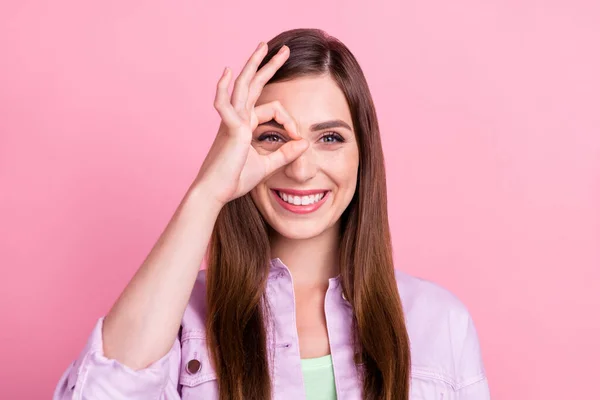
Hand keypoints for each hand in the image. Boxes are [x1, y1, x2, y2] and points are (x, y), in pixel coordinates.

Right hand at [194, 42, 308, 206]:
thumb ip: (285, 154)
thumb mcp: (266, 166)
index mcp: (245, 124)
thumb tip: (305, 143)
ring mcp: (231, 121)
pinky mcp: (229, 129)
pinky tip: (227, 72)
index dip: (290, 121)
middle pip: (253, 84)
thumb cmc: (234, 180)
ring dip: (254, 65)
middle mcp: (237, 118)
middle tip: (284, 50)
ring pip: (242, 86)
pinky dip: (223, 87)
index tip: (298, 138)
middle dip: (268, 65)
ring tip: (263, 46)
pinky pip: (224, 103)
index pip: (272, 109)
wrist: (214, 192)